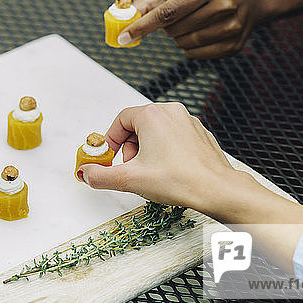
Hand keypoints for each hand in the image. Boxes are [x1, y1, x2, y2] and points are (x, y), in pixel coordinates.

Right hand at [78, 103, 302, 220]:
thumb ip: (101, 176)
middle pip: (139, 124)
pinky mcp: (200, 134)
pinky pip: (174, 137)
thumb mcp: (130, 180)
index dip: (112, 140)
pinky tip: (169, 172)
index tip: (110, 157)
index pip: (121, 119)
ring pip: (157, 131)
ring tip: (151, 173)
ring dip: (147, 150)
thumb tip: (86, 174)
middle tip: (131, 168)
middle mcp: (172, 112)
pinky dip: (166, 151)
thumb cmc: (179, 180)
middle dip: (130, 147)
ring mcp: (188, 122)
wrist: (216, 189)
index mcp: (152, 115)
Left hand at [118, 0, 262, 58]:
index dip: (143, 25)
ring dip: (178, 38)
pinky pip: (196, 55)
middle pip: (175, 30)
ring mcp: (231, 28)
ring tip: (191, 24)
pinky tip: (199, 34)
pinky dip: (189, 48)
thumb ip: (153, 0)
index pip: (168, 11)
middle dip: (167, 27)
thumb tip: (127, 13)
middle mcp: (223, 6)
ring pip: (184, 44)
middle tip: (176, 18)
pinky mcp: (233, 46)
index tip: (124, 36)